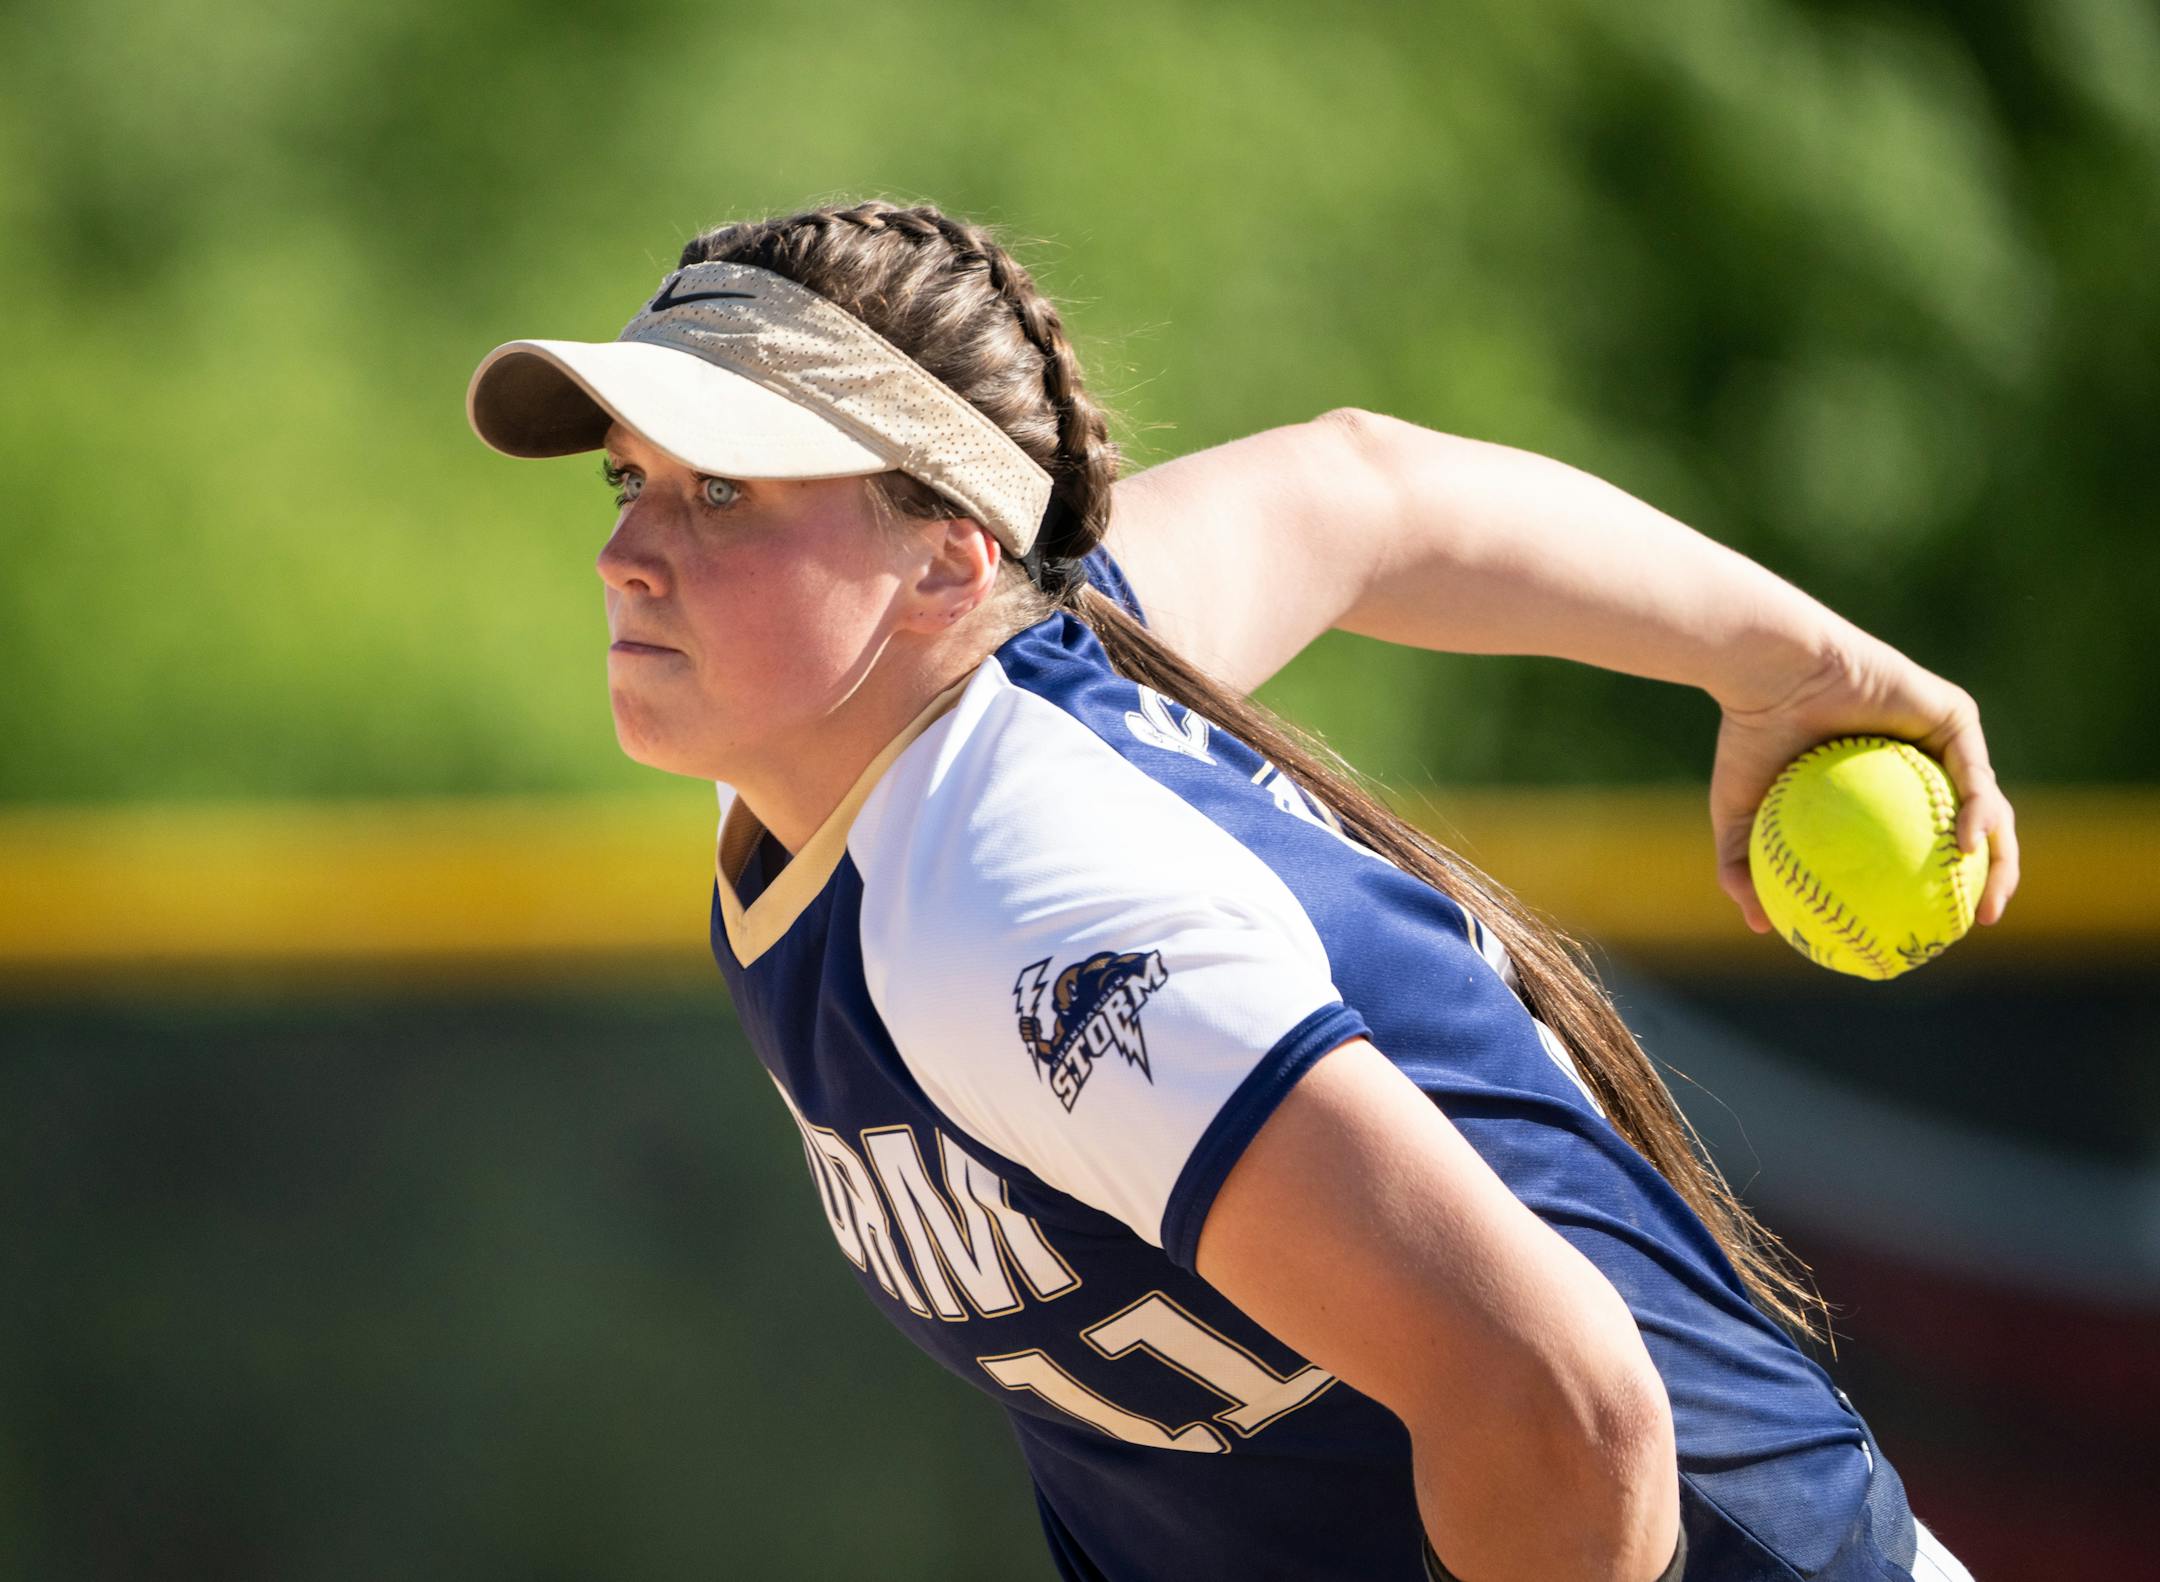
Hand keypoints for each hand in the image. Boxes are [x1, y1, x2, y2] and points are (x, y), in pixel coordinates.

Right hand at [1709, 624, 2019, 932]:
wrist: (1766, 669)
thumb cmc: (1747, 735)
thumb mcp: (1736, 815)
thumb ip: (1745, 868)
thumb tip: (1760, 927)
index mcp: (1879, 786)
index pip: (1922, 843)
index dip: (1935, 889)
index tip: (1935, 930)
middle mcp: (1917, 760)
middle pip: (1970, 829)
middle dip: (1990, 879)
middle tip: (1980, 921)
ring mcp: (1941, 736)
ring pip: (1987, 804)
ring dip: (2002, 855)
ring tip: (1988, 896)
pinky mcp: (1954, 714)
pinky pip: (1975, 772)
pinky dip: (1977, 813)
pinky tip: (1966, 848)